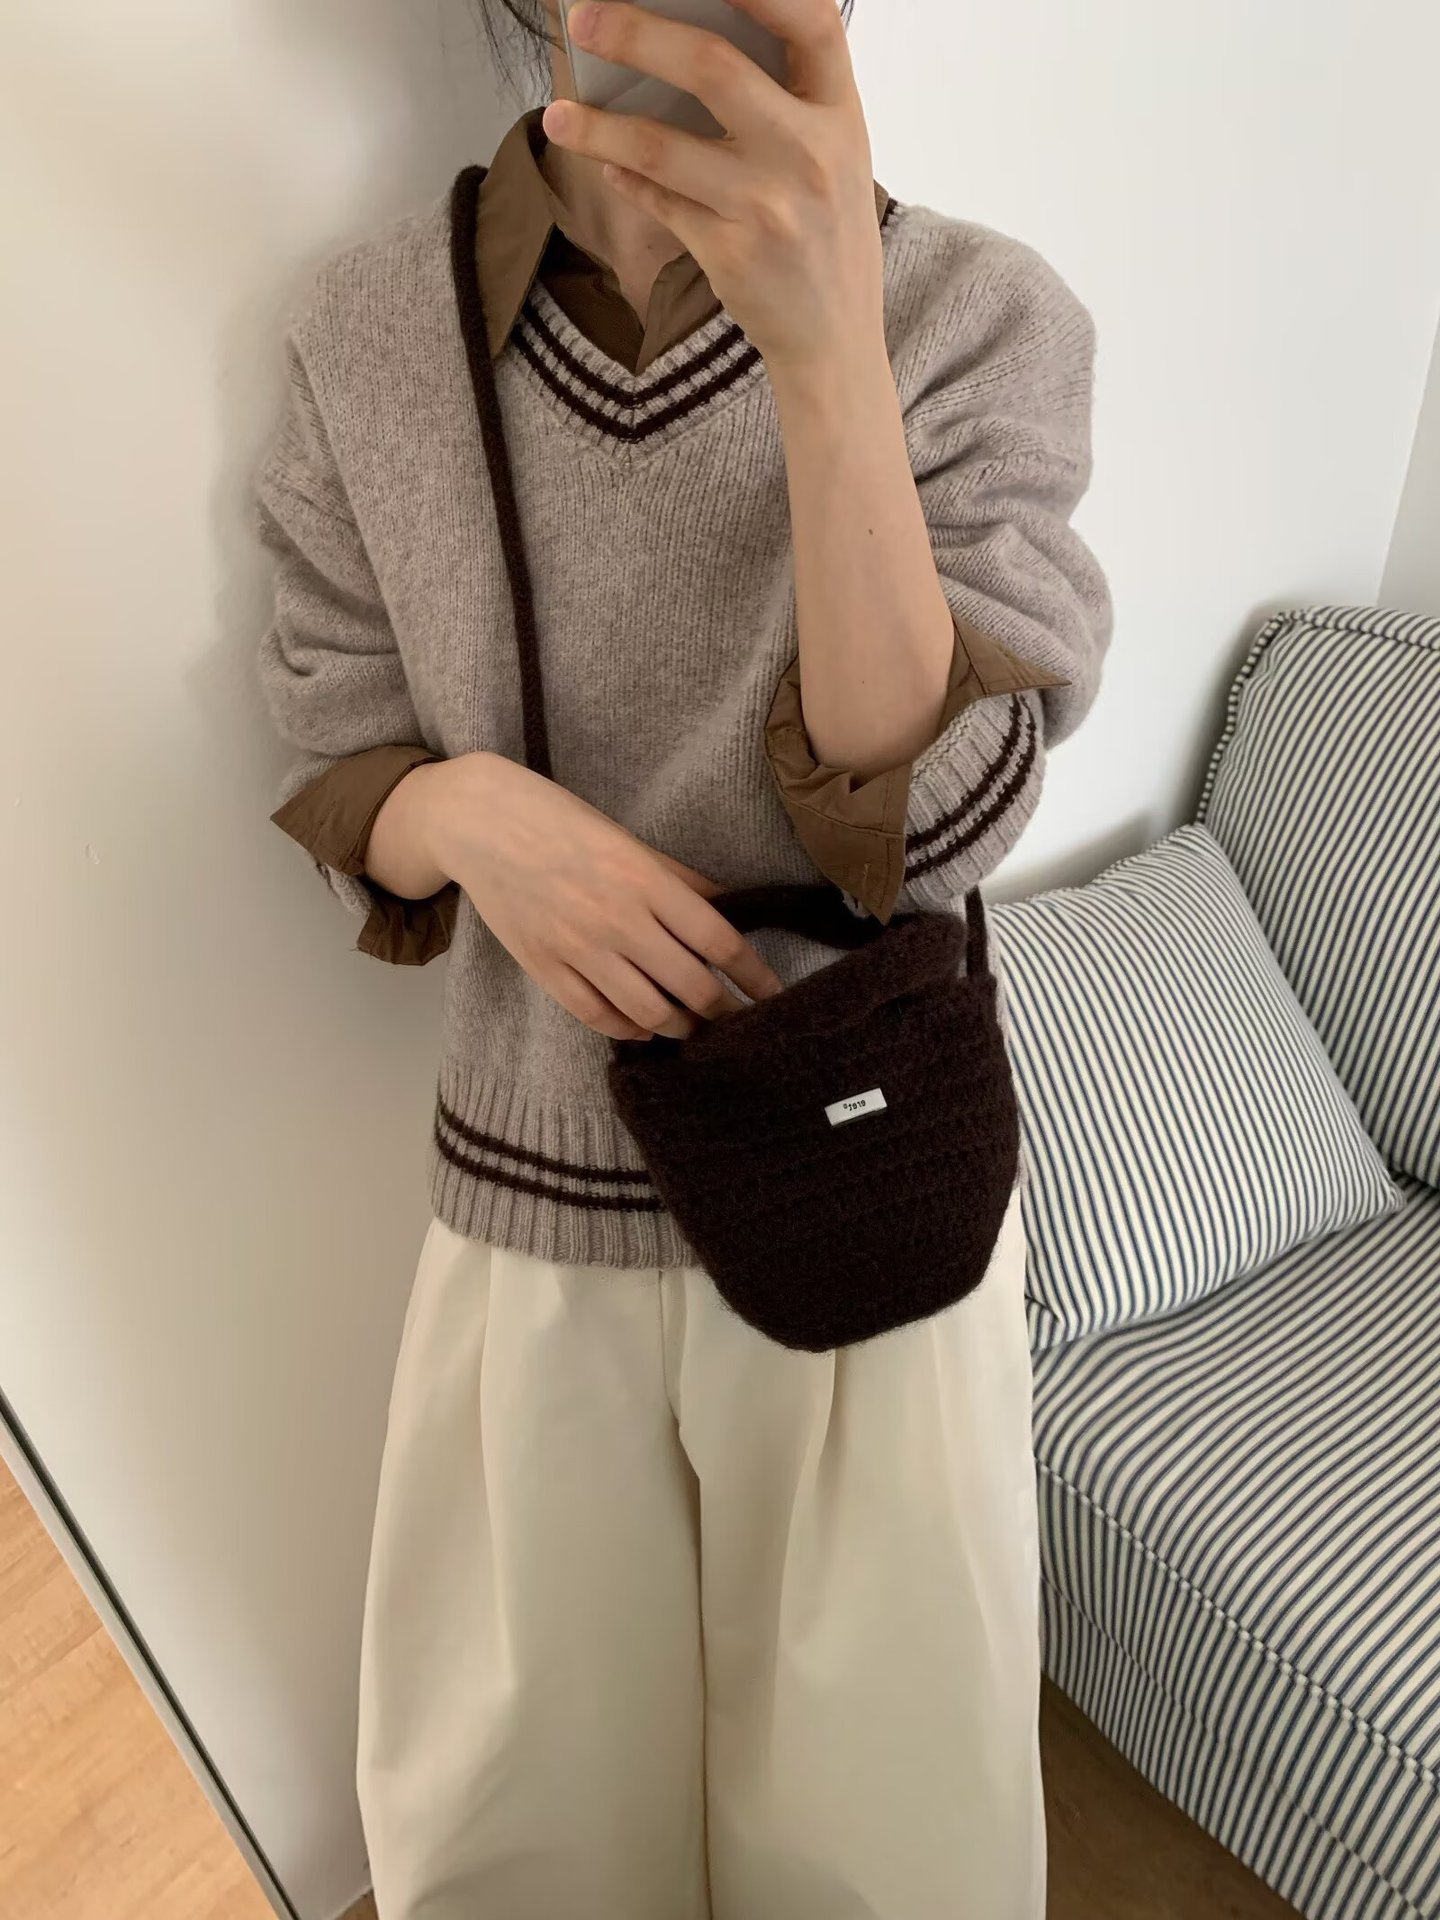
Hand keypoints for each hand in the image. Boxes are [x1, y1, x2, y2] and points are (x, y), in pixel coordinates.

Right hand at [374, 753, 782, 1040]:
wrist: (481, 822)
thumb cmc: (562, 823)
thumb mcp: (631, 841)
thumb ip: (682, 881)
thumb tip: (733, 912)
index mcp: (646, 880)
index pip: (719, 941)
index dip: (754, 976)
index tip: (773, 996)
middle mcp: (617, 918)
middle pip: (691, 986)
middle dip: (724, 1012)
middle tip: (739, 1022)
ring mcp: (578, 948)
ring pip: (649, 1012)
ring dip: (681, 1027)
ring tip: (694, 1026)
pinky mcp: (544, 968)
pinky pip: (598, 1016)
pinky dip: (629, 1029)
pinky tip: (644, 1027)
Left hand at [543, 0, 882, 369]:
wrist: (835, 338)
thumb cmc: (825, 233)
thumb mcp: (833, 155)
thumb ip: (784, 98)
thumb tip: (684, 38)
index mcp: (842, 115)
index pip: (808, 20)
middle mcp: (809, 154)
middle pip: (713, 66)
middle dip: (637, 33)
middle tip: (584, 18)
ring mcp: (769, 207)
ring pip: (662, 146)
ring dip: (598, 126)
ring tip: (559, 116)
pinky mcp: (731, 254)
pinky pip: (659, 201)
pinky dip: (624, 178)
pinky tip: (603, 163)